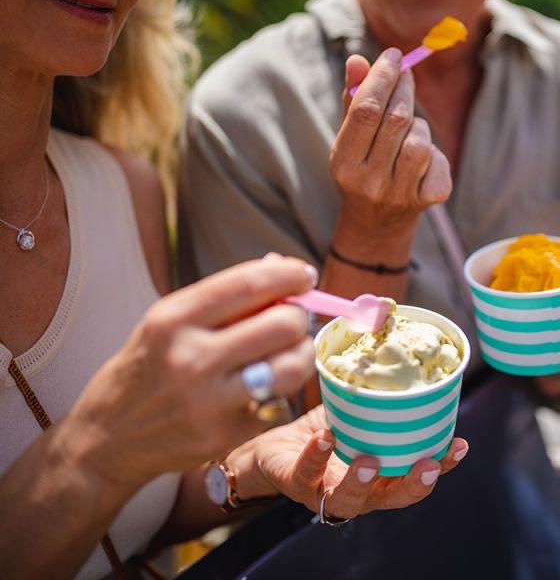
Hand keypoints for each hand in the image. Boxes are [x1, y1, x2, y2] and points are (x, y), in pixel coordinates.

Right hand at [67, 256, 318, 487]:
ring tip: (290, 354)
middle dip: (298, 319)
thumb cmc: (150, 366)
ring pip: (291, 368)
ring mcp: (208, 401)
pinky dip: (277, 394)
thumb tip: (283, 268)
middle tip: (293, 323)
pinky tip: (259, 391)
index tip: (306, 275)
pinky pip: (277, 404)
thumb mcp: (171, 322)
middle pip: (283, 325)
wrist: (108, 437)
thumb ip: (225, 297)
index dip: (289, 275)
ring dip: (301, 356)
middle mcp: (190, 358)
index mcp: (174, 319)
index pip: (250, 283)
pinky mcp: (224, 435)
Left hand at [250, 406, 468, 517]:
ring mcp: (326, 493)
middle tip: (427, 466)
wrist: (273, 447)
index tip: (460, 445)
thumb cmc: (323, 431)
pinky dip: (317, 456)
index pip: (417, 476)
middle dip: (412, 485)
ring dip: (362, 482)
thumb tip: (403, 355)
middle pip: (392, 499)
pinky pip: (307, 474)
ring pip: (349, 501)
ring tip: (369, 461)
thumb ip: (379, 401)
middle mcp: (359, 492)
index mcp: (381, 475)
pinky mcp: (295, 484)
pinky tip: (327, 437)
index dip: (442, 466)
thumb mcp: (357, 415)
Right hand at [330, 49, 451, 240]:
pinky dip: (432, 151)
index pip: (365, 110)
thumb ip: (353, 98)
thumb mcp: (350, 138)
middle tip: (406, 73)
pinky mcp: (429, 200)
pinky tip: (420, 158)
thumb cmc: (362, 167)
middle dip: (404, 89)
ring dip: (417, 125)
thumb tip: (358, 59)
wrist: (376, 223)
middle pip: (397, 120)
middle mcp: (369, 182)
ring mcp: (400, 194)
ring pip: (421, 139)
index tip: (394, 55)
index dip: (382, 77)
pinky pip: (438, 159)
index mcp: (343, 164)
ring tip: (407, 128)